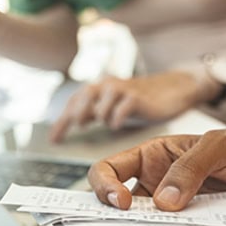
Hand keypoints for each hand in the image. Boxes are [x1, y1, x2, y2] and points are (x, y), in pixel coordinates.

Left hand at [50, 71, 201, 142]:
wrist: (171, 89)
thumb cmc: (139, 99)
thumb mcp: (113, 103)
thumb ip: (94, 111)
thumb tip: (74, 122)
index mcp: (99, 88)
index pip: (74, 102)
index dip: (62, 121)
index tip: (54, 139)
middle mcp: (107, 85)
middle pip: (83, 98)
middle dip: (76, 114)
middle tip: (77, 128)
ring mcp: (122, 90)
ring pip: (101, 103)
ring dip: (99, 116)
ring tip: (104, 125)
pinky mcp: (138, 97)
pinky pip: (122, 108)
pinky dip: (116, 118)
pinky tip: (116, 125)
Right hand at [88, 124, 225, 209]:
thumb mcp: (219, 146)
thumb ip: (190, 167)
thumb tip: (165, 202)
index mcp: (152, 157)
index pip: (110, 169)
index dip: (104, 185)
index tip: (120, 203)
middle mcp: (155, 185)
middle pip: (116, 205)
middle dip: (112, 219)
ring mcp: (171, 211)